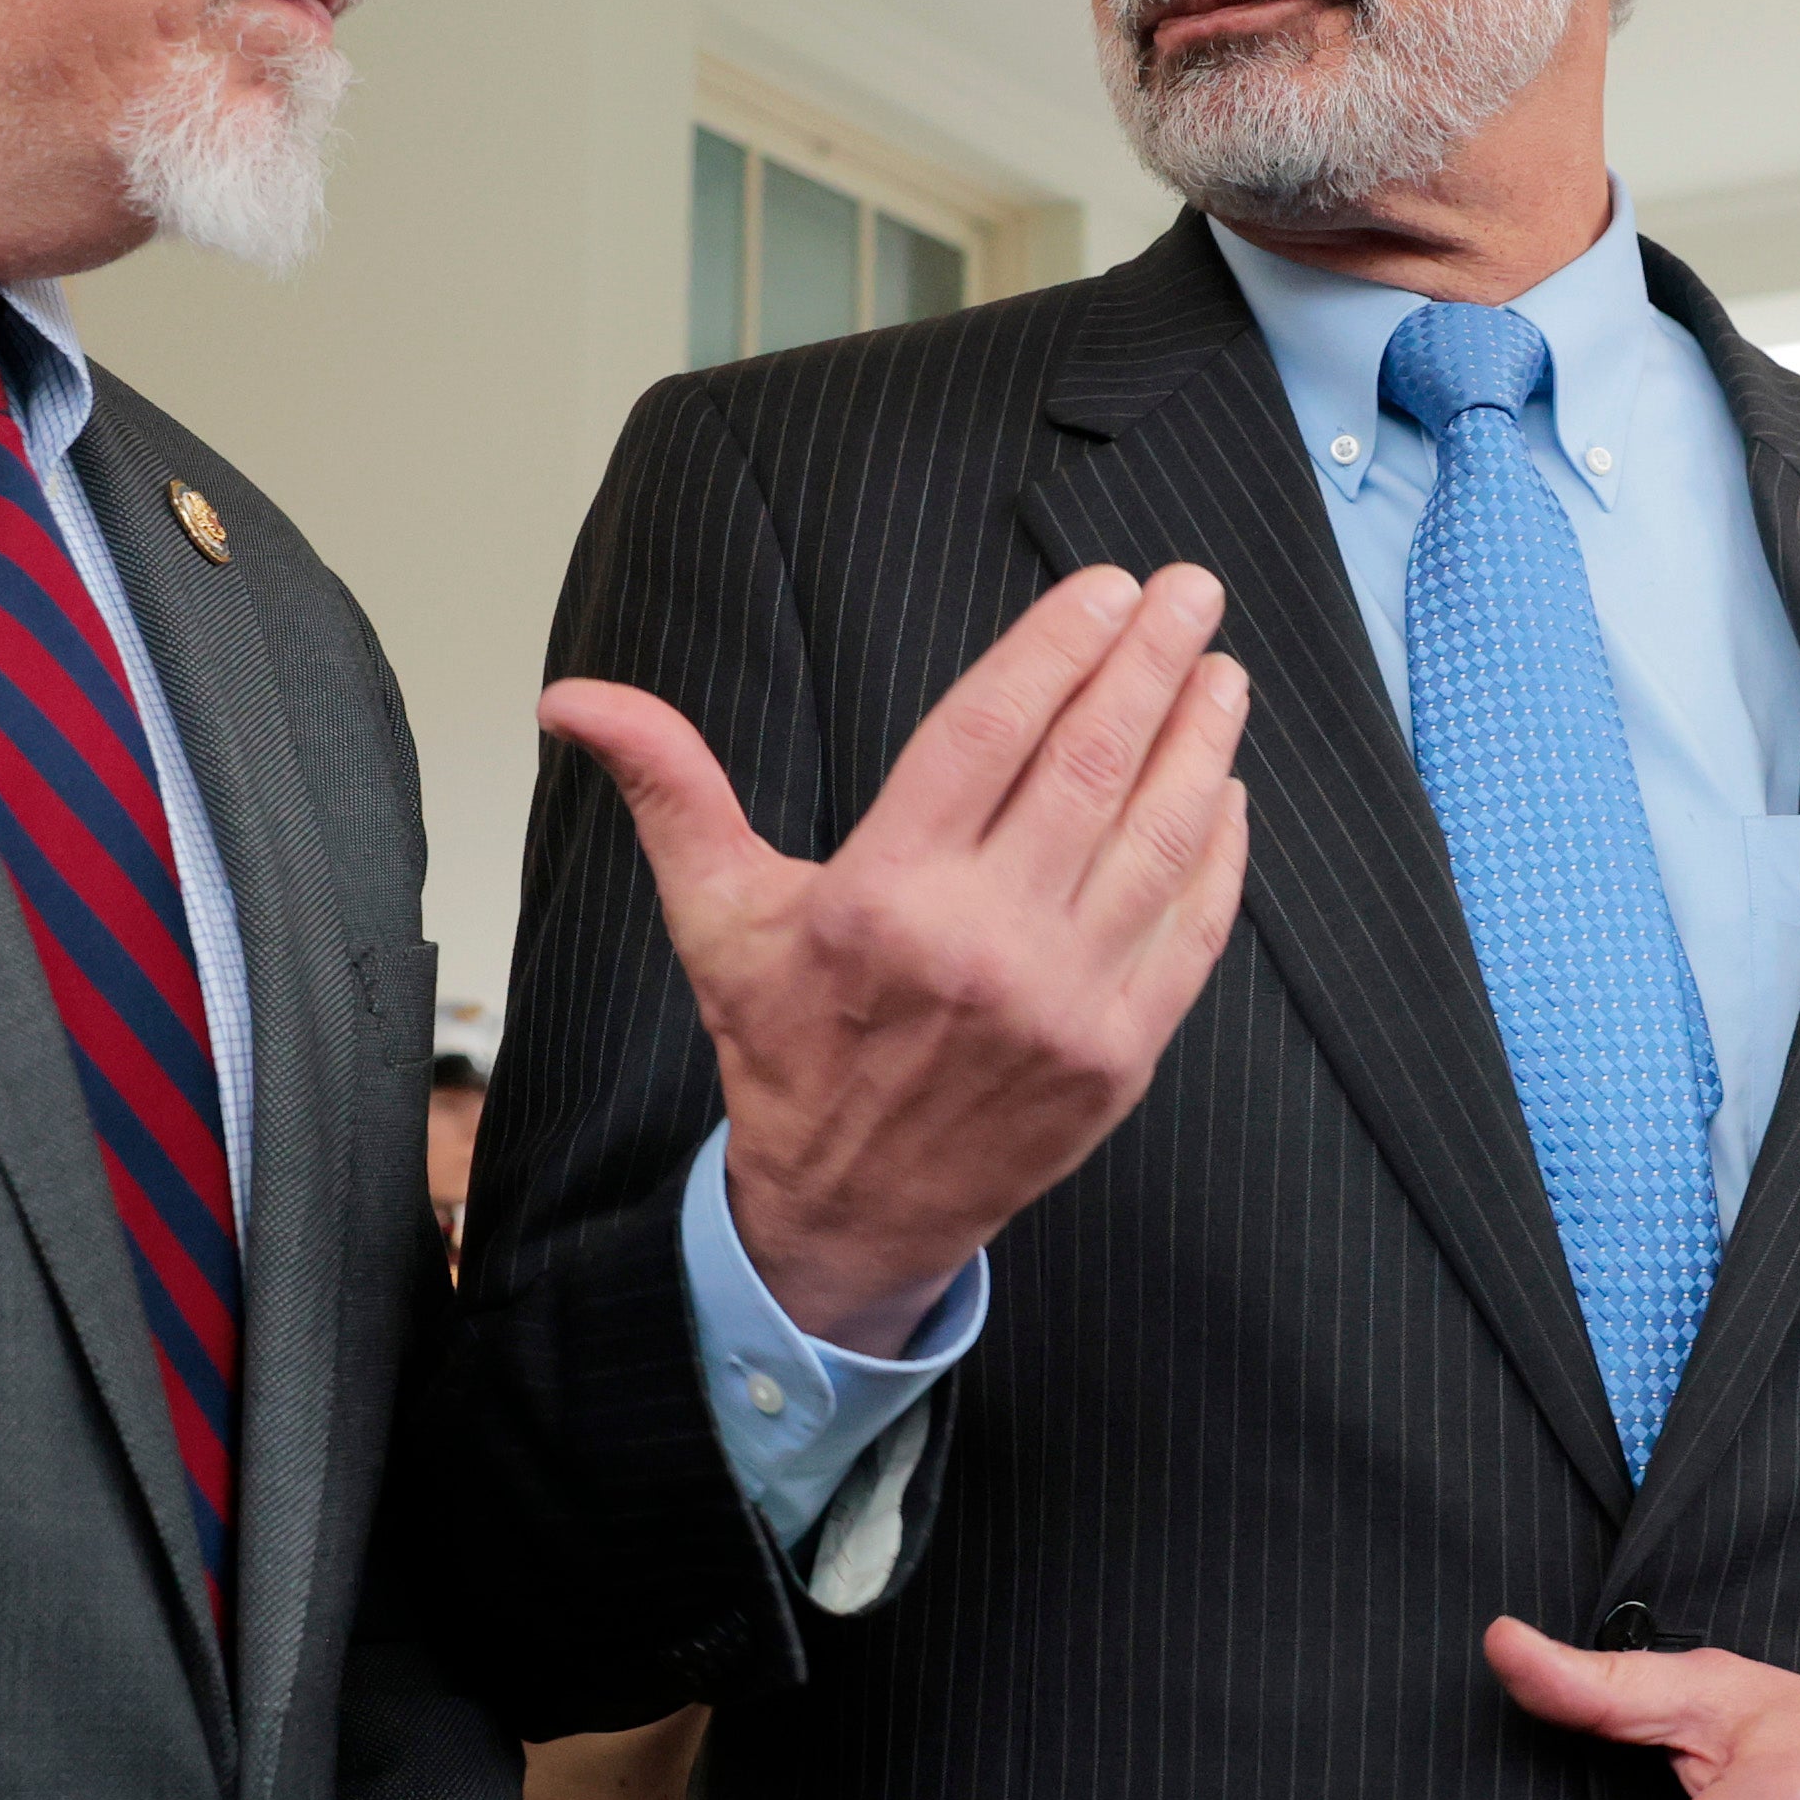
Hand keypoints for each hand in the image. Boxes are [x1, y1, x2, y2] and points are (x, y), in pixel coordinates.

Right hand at [542, 565, 1246, 1352]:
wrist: (849, 1211)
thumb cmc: (787, 1048)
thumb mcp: (716, 916)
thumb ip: (669, 788)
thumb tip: (573, 698)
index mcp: (884, 893)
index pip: (991, 731)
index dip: (1058, 646)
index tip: (1109, 588)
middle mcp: (981, 943)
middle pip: (1089, 766)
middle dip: (1151, 665)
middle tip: (1192, 592)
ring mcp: (1062, 1003)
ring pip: (1156, 840)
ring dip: (1200, 743)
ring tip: (1221, 673)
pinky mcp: (1119, 1056)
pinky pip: (1191, 933)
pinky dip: (1218, 855)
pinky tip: (1225, 790)